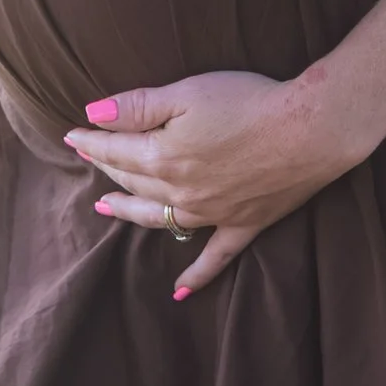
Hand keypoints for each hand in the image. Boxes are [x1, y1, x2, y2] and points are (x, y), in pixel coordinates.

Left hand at [62, 71, 358, 295]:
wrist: (312, 129)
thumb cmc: (250, 102)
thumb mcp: (187, 93)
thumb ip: (137, 107)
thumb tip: (93, 116)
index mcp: (162, 158)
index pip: (115, 151)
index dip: (91, 142)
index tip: (73, 135)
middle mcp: (180, 193)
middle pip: (134, 183)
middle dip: (108, 169)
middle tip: (92, 160)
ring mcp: (212, 215)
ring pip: (160, 218)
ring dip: (130, 213)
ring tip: (106, 208)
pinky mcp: (244, 225)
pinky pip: (214, 259)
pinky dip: (195, 277)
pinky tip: (178, 293)